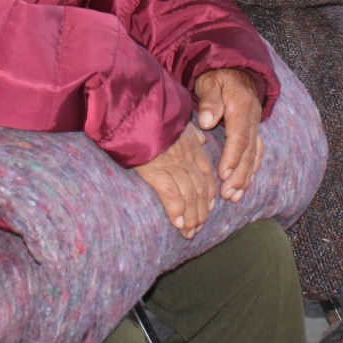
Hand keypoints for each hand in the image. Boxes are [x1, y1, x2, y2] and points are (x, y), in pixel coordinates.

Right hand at [133, 124, 215, 238]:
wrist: (133, 109)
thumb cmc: (152, 114)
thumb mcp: (178, 118)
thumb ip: (192, 131)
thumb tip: (202, 138)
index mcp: (192, 145)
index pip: (207, 174)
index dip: (209, 194)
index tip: (208, 209)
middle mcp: (186, 157)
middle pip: (200, 189)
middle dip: (201, 211)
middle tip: (198, 228)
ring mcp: (172, 164)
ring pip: (189, 196)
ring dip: (191, 217)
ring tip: (189, 232)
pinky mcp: (156, 170)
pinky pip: (171, 195)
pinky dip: (177, 211)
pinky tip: (177, 224)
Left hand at [193, 68, 264, 202]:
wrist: (234, 68)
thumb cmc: (217, 76)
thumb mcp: (210, 82)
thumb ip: (209, 100)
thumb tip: (207, 121)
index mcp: (241, 107)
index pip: (239, 136)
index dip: (232, 157)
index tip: (223, 174)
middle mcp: (252, 118)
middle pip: (249, 151)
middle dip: (239, 175)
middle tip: (228, 193)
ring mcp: (255, 125)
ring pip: (254, 155)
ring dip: (245, 177)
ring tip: (234, 196)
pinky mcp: (254, 130)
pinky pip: (256, 153)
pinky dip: (251, 170)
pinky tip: (244, 185)